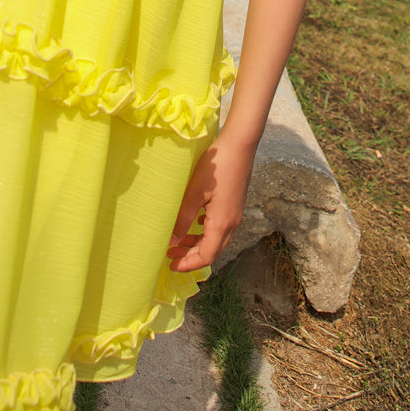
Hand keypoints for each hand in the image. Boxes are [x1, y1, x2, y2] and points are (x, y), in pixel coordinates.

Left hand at [167, 134, 255, 272]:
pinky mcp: (234, 204)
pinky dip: (205, 232)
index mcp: (222, 223)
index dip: (188, 265)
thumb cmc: (216, 167)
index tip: (170, 265)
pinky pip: (220, 227)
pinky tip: (195, 222)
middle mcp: (232, 223)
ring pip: (216, 240)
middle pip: (212, 251)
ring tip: (178, 240)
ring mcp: (235, 214)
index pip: (206, 256)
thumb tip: (172, 240)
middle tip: (170, 255)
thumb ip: (183, 218)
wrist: (239, 145)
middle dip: (191, 258)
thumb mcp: (195, 192)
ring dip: (197, 244)